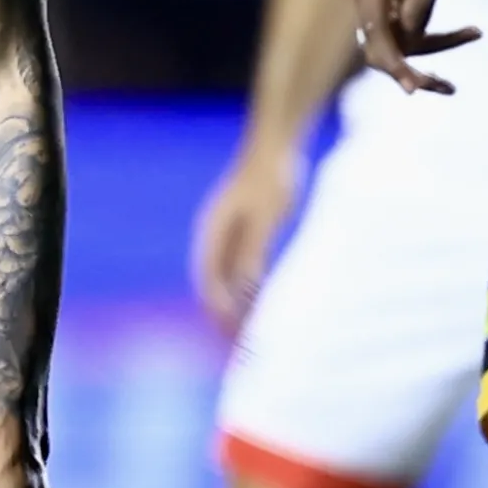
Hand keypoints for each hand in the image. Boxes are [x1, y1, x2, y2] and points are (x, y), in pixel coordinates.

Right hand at [189, 143, 303, 330]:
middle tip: (242, 344)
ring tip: (253, 329)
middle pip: (214, 283)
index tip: (234, 336)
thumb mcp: (267, 218)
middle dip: (225, 315)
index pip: (209, 281)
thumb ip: (254, 252)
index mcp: (212, 232)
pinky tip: (266, 301)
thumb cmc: (272, 176)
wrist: (278, 143)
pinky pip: (242, 268)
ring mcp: (228, 232)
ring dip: (237, 305)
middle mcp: (215, 235)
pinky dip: (249, 289)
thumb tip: (246, 289)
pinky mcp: (245, 229)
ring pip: (228, 278)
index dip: (219, 311)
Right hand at [348, 0, 478, 94]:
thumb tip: (409, 39)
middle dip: (410, 69)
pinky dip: (434, 37)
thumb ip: (422, 0)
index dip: (394, 65)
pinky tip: (471, 32)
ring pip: (395, 42)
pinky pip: (407, 29)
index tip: (414, 87)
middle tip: (447, 87)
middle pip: (379, 47)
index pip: (375, 35)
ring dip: (427, 57)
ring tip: (463, 62)